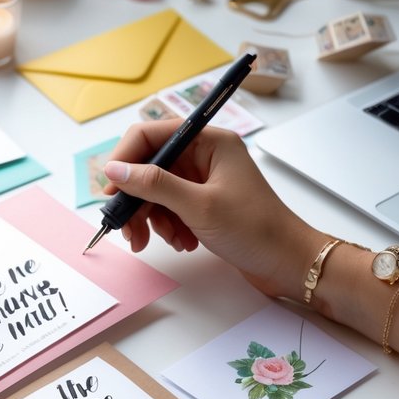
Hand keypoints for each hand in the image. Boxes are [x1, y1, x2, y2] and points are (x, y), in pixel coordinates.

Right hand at [102, 122, 327, 298]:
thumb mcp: (199, 206)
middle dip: (137, 200)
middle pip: (150, 167)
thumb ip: (154, 185)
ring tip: (167, 242)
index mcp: (209, 141)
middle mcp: (205, 155)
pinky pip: (171, 208)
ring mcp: (204, 180)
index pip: (150, 135)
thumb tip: (114, 170)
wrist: (288, 263)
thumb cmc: (255, 229)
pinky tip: (184, 243)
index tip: (110, 190)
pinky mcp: (204, 203)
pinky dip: (169, 226)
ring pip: (157, 191)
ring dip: (154, 218)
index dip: (125, 160)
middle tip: (128, 230)